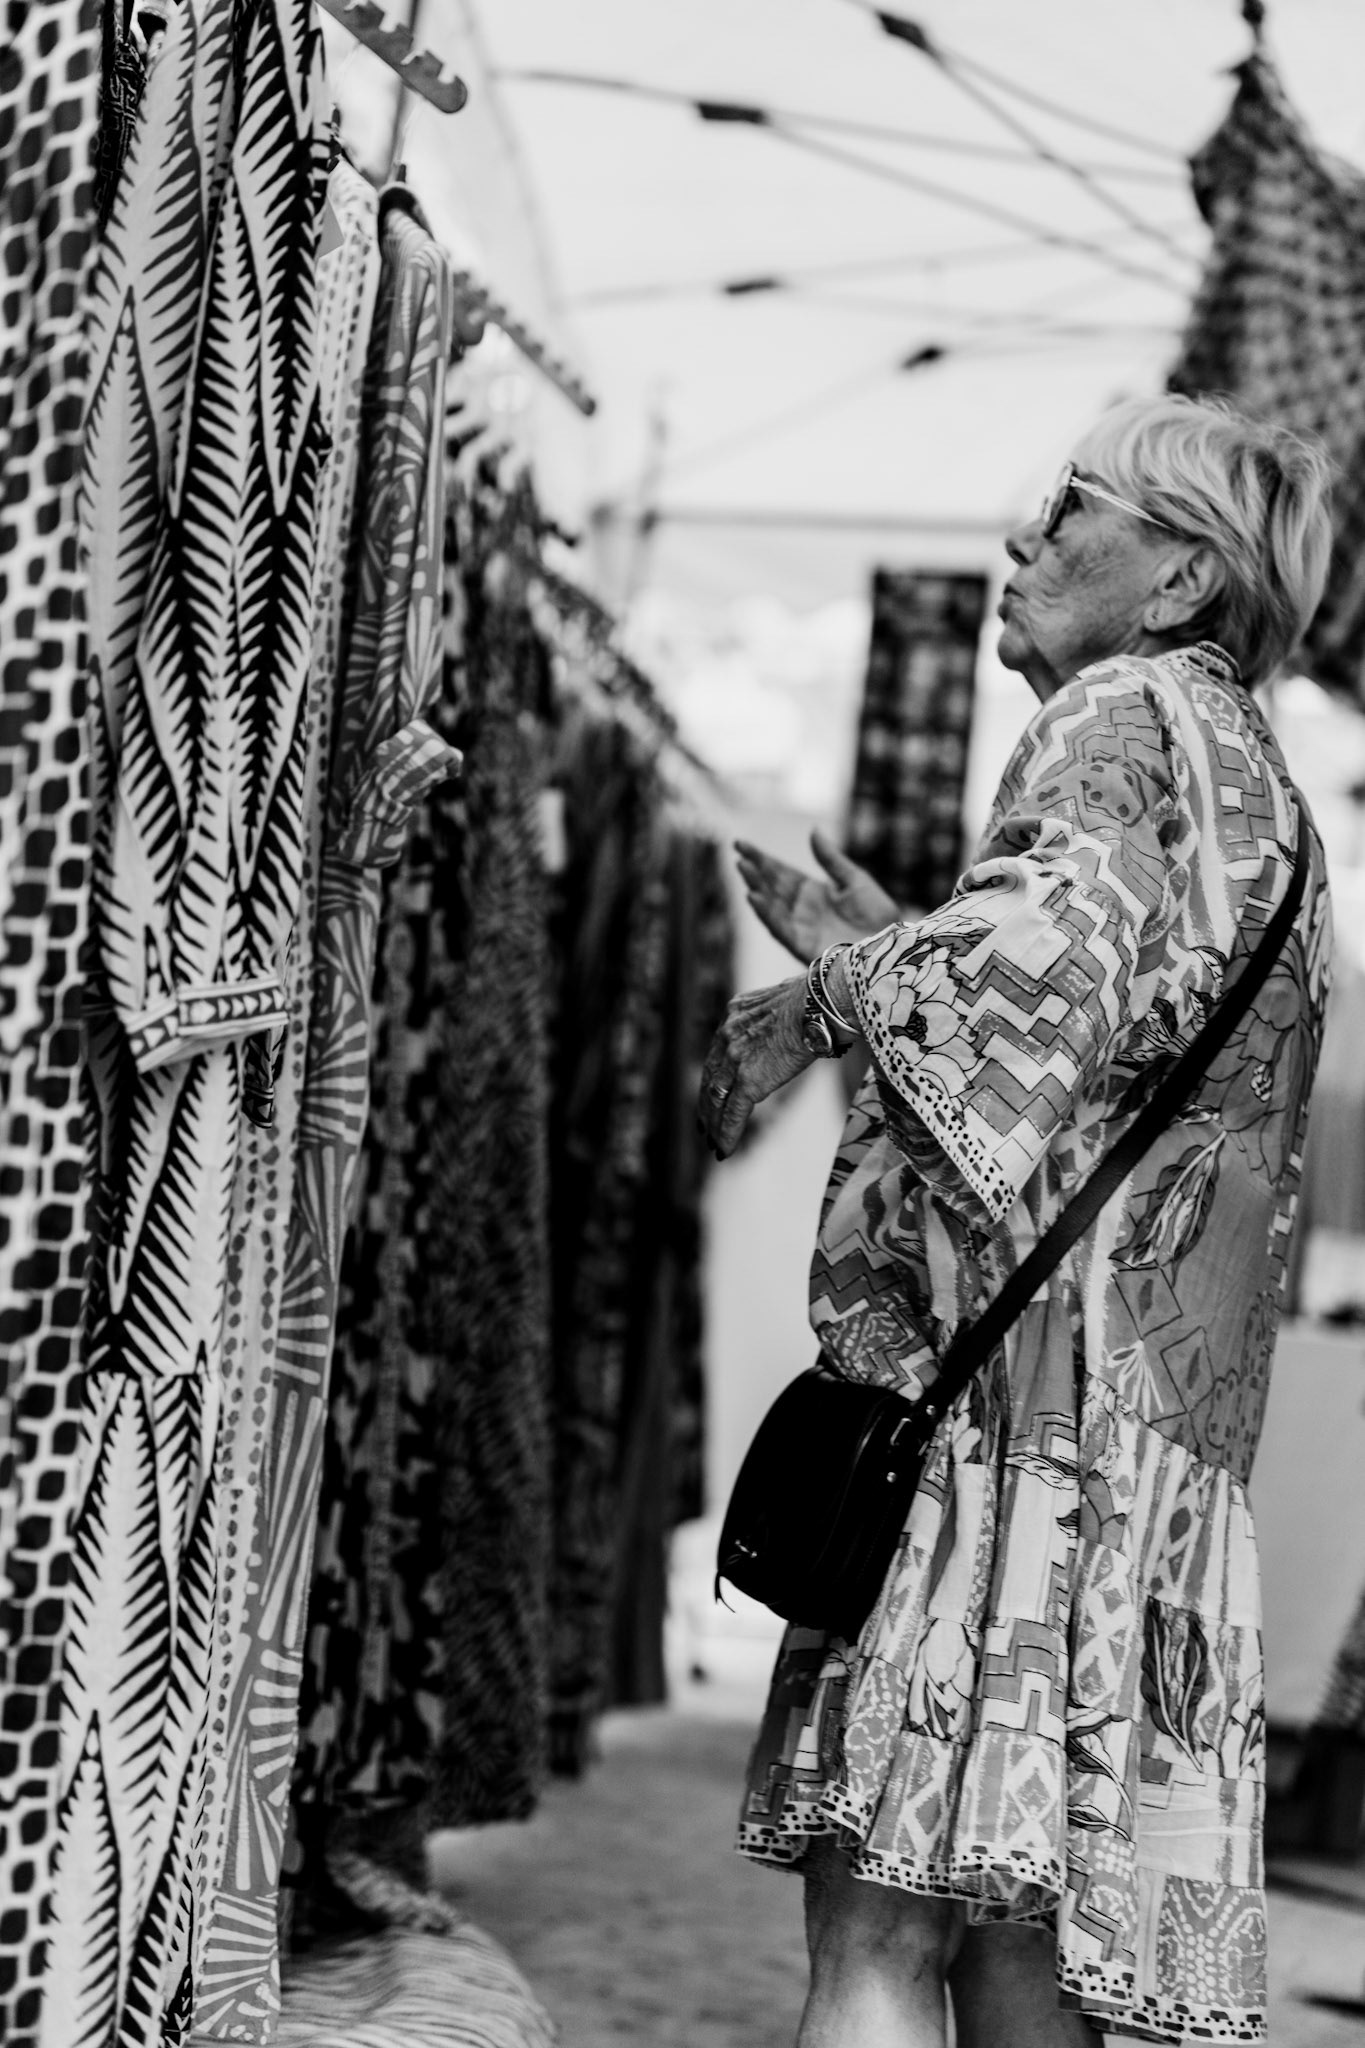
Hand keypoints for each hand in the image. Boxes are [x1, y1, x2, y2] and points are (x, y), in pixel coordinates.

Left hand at [698, 976, 813, 1158]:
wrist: (818, 1004)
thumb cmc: (817, 999)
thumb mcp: (783, 999)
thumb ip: (774, 1017)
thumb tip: (788, 1021)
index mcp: (734, 1013)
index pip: (718, 1052)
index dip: (714, 1075)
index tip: (712, 1090)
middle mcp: (728, 1034)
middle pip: (711, 1077)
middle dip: (706, 1103)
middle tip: (704, 1124)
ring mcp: (735, 1058)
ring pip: (716, 1098)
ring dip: (713, 1123)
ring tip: (713, 1142)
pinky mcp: (749, 1080)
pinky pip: (733, 1113)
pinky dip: (727, 1133)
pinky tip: (724, 1150)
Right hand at [734, 830, 903, 964]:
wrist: (892, 948)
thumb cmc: (879, 918)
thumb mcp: (855, 881)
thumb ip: (831, 860)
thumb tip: (813, 831)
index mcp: (813, 893)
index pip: (780, 873)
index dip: (761, 859)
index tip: (740, 844)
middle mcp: (802, 910)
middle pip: (772, 887)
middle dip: (754, 871)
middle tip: (738, 854)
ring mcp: (801, 928)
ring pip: (771, 906)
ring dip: (756, 888)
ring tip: (743, 869)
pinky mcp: (803, 946)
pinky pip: (780, 929)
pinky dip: (766, 914)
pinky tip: (754, 897)